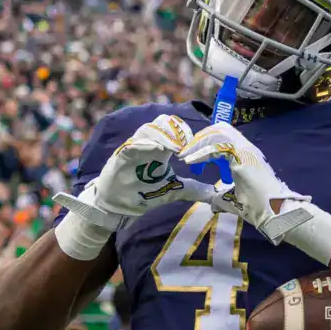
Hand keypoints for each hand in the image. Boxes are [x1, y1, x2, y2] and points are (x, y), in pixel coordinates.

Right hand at [55, 115, 214, 230]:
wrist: (118, 206)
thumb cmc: (143, 194)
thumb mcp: (172, 191)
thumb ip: (191, 189)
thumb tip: (212, 193)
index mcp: (161, 148)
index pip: (174, 128)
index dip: (186, 133)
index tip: (196, 146)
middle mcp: (148, 144)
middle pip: (162, 123)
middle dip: (177, 131)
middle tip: (186, 146)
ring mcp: (134, 149)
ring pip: (149, 130)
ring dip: (164, 136)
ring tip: (176, 149)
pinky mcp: (121, 156)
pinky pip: (133, 144)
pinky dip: (145, 144)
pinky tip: (157, 150)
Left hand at [177, 123, 311, 241]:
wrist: (272, 211)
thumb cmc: (257, 207)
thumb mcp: (231, 200)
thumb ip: (220, 198)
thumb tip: (212, 204)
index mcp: (244, 155)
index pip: (222, 138)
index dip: (204, 144)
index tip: (190, 159)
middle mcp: (245, 148)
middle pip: (219, 129)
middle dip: (199, 139)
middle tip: (185, 153)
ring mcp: (245, 149)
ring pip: (218, 132)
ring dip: (199, 143)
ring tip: (185, 156)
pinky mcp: (243, 154)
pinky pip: (218, 145)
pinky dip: (202, 152)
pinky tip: (191, 161)